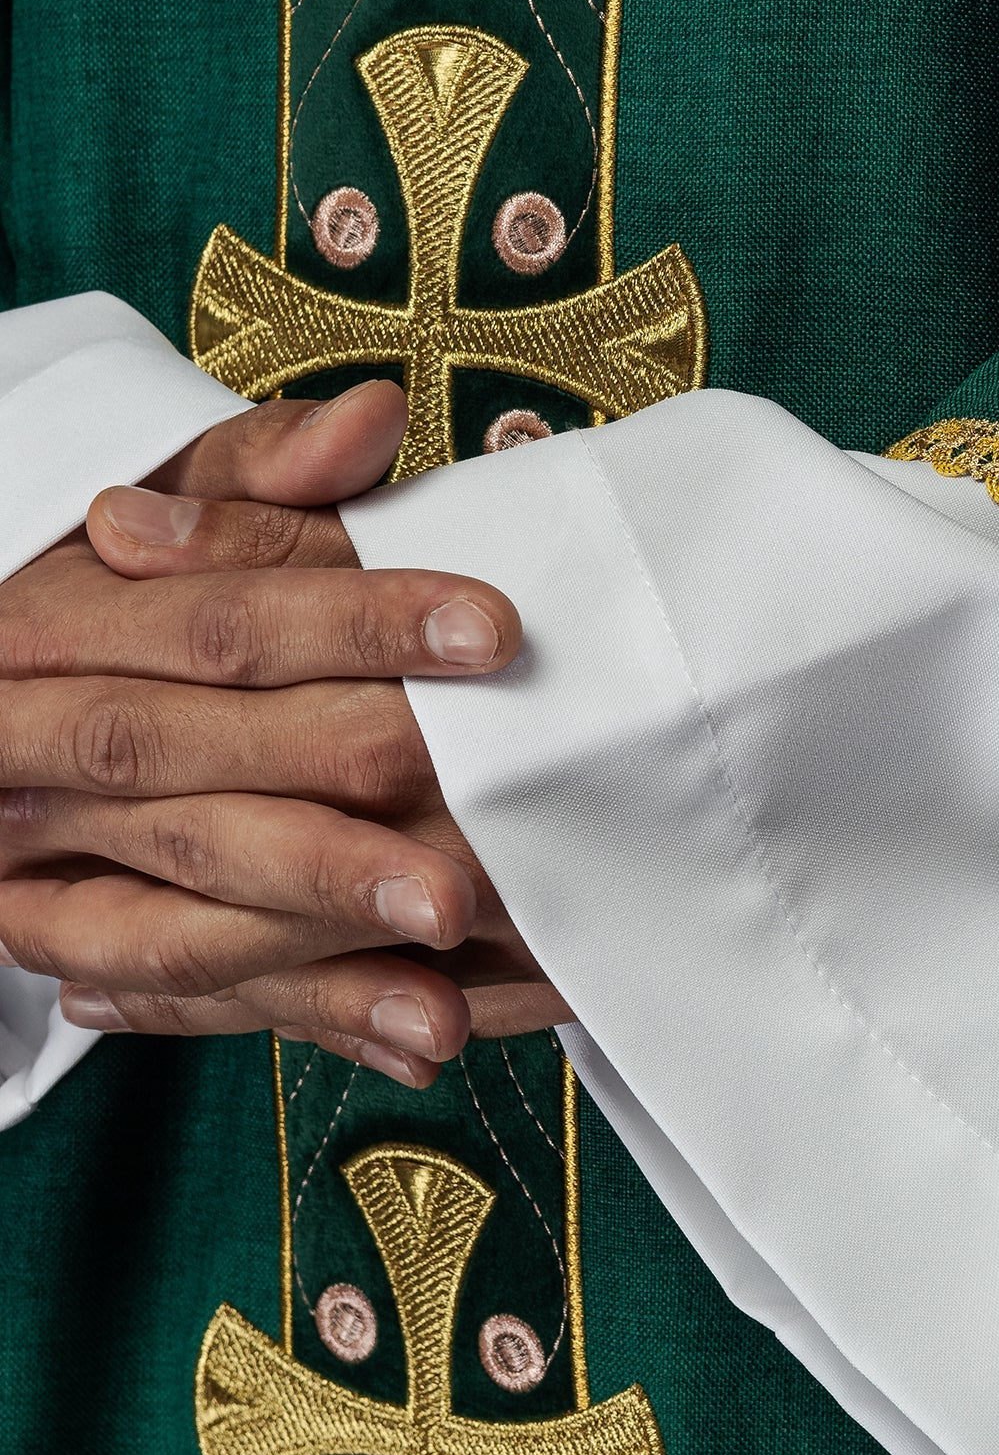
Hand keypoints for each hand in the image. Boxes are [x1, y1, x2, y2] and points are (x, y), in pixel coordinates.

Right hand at [0, 381, 559, 1081]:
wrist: (1, 697)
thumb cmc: (120, 592)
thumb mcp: (172, 507)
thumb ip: (265, 472)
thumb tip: (368, 423)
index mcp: (49, 621)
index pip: (215, 622)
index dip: (354, 620)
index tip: (494, 628)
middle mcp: (25, 741)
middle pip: (188, 761)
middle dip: (338, 783)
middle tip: (482, 807)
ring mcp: (32, 857)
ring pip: (179, 901)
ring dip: (324, 926)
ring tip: (458, 930)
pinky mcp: (67, 940)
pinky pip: (190, 993)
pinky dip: (311, 1014)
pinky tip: (427, 1031)